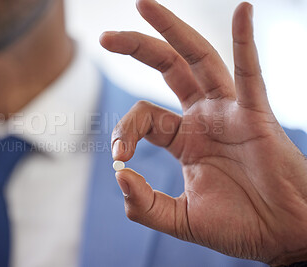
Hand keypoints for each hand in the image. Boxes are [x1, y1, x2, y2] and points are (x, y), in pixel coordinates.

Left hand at [100, 1, 306, 264]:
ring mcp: (229, 112)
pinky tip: (242, 11)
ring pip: (199, 60)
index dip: (124, 131)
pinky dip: (246, 42)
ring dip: (173, 31)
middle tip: (105, 36)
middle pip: (167, 69)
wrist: (279, 236)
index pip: (144, 117)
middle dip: (137, 48)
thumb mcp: (179, 218)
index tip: (120, 157)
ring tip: (144, 5)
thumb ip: (144, 205)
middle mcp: (204, 118)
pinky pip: (250, 73)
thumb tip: (120, 177)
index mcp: (184, 139)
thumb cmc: (236, 226)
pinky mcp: (255, 116)